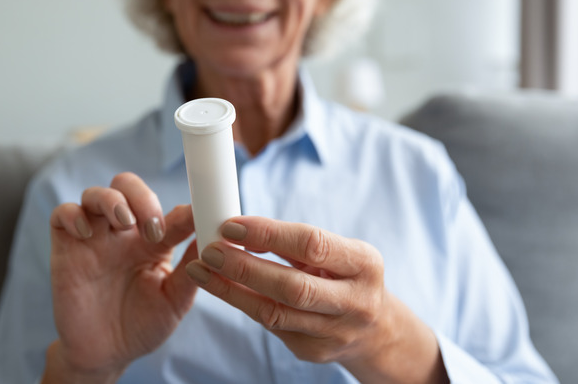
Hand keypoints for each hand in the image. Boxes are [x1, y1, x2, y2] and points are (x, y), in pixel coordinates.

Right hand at [44, 172, 197, 381]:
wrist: (105, 356)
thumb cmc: (143, 326)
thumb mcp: (174, 302)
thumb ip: (193, 272)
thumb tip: (215, 244)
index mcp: (154, 242)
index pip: (169, 211)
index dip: (185, 210)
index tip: (196, 217)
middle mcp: (124, 234)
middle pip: (127, 186)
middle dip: (142, 197)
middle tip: (152, 229)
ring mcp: (94, 238)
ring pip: (95, 194)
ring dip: (111, 200)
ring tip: (124, 223)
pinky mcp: (66, 249)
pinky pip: (62, 215)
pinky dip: (73, 215)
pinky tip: (86, 234)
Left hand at [185, 217, 447, 383]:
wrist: (375, 329)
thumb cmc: (347, 276)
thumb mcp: (339, 252)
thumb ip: (296, 242)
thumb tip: (241, 230)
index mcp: (365, 264)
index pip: (311, 244)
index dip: (267, 234)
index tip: (231, 225)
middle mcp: (355, 301)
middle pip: (291, 286)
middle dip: (244, 267)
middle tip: (210, 250)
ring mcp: (335, 332)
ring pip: (274, 312)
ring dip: (231, 289)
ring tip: (202, 269)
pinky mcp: (313, 351)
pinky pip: (270, 325)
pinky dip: (242, 303)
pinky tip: (220, 287)